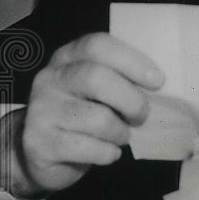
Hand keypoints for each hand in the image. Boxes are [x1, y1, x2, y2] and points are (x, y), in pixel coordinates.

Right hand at [0, 32, 162, 198]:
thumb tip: (157, 85)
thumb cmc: (82, 116)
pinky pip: (89, 148)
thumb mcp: (95, 90)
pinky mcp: (41, 143)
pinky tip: (108, 152)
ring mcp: (41, 111)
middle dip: (131, 100)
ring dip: (121, 132)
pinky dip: (108, 153)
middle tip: (141, 116)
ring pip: (97, 118)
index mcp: (67, 58)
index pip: (97, 45)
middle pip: (96, 78)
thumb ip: (118, 79)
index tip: (157, 81)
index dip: (132, 60)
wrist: (41, 153)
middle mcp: (50, 79)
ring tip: (121, 136)